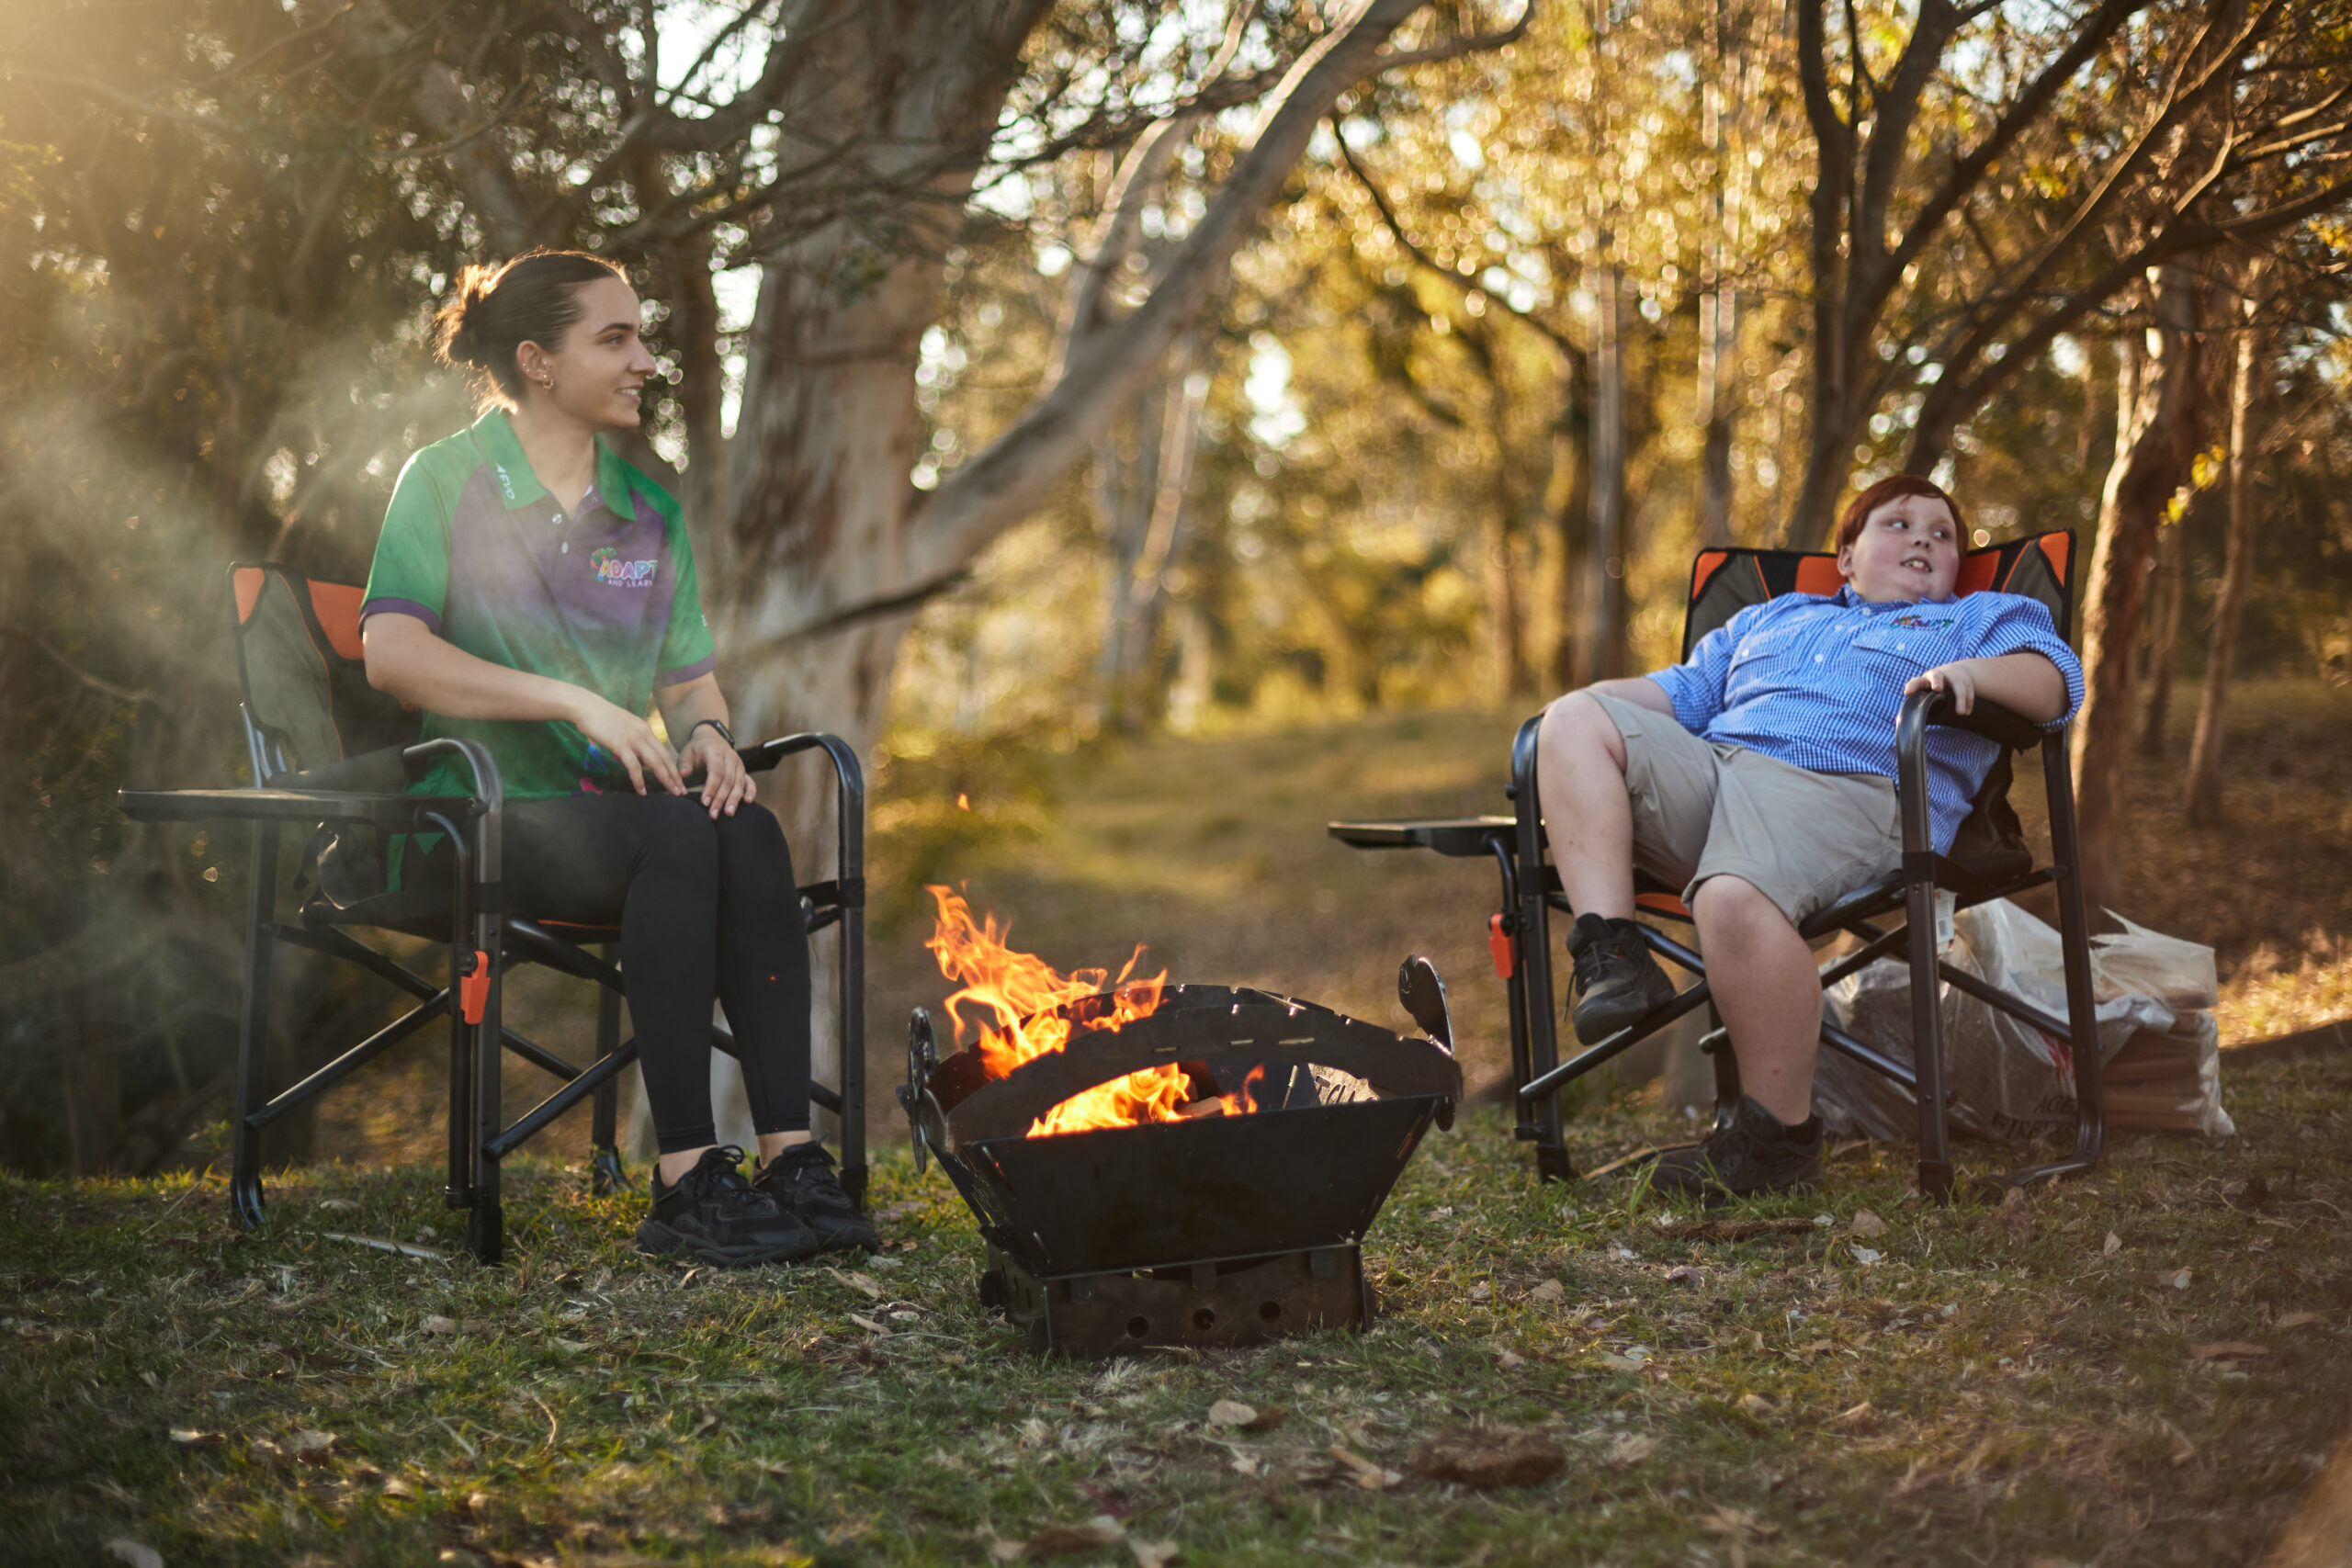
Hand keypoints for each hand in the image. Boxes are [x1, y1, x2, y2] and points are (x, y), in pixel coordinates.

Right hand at [570, 693, 684, 795]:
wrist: (587, 707)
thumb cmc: (600, 718)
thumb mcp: (623, 729)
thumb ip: (630, 743)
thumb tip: (630, 760)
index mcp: (645, 730)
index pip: (664, 751)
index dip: (673, 767)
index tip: (678, 780)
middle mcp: (644, 734)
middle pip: (665, 758)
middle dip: (675, 776)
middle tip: (682, 791)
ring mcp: (633, 739)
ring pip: (655, 763)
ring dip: (665, 779)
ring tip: (672, 793)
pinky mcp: (621, 745)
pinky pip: (634, 766)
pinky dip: (639, 780)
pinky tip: (642, 791)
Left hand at [679, 726, 755, 817]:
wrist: (710, 738)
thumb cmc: (696, 749)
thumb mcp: (686, 753)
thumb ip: (685, 764)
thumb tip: (684, 775)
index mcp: (716, 752)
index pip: (716, 771)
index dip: (711, 787)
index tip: (704, 802)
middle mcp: (730, 757)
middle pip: (728, 780)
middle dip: (721, 799)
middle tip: (713, 814)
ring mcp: (739, 764)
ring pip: (739, 783)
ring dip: (734, 799)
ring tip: (728, 814)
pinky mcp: (743, 771)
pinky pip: (750, 782)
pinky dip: (751, 792)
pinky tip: (747, 802)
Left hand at [1904, 660, 1979, 714]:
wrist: (1953, 671)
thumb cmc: (1934, 686)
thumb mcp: (1924, 690)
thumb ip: (1916, 701)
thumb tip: (1901, 721)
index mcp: (1925, 680)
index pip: (1916, 682)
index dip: (1912, 686)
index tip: (1907, 692)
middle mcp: (1938, 675)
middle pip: (1936, 676)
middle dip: (1936, 681)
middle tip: (1938, 689)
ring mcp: (1953, 676)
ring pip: (1958, 685)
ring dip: (1960, 699)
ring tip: (1961, 713)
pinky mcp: (1965, 680)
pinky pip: (1969, 690)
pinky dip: (1969, 701)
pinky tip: (1967, 712)